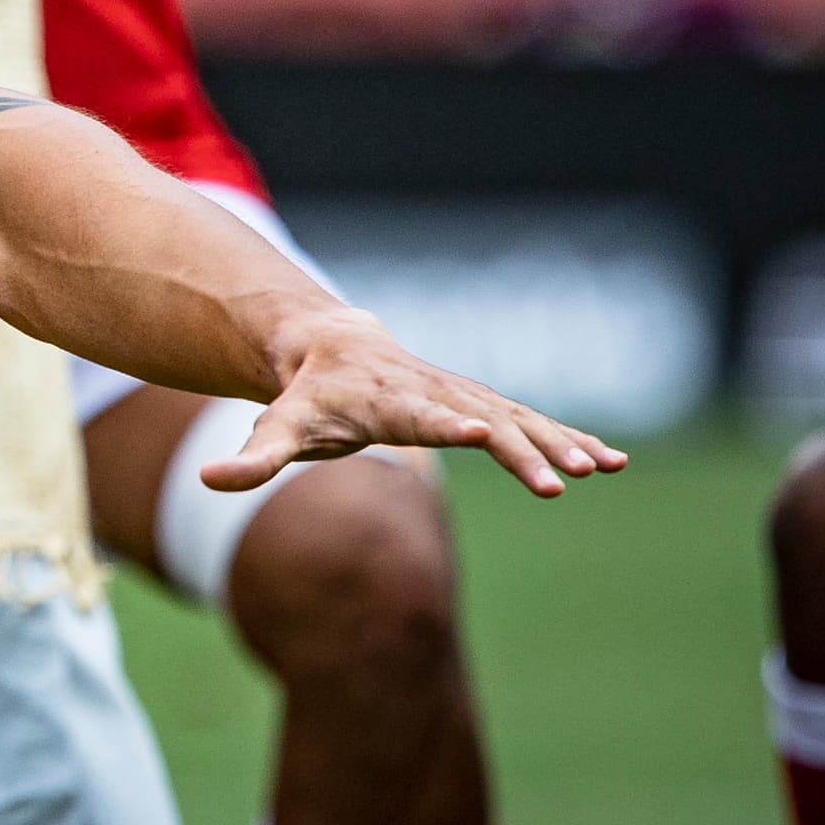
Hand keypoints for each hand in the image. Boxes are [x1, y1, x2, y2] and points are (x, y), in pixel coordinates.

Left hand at [210, 309, 625, 498]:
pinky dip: (572, 438)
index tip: (482, 432)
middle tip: (562, 479)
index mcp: (387, 400)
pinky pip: (533, 422)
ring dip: (563, 443)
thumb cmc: (306, 395)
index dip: (450, 423)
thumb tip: (210, 480)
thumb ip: (252, 457)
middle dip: (523, 447)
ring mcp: (463, 397)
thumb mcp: (278, 426)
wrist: (330, 344)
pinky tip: (614, 462)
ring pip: (520, 419)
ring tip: (608, 468)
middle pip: (484, 419)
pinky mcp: (481, 405)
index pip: (421, 415)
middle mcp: (433, 393)